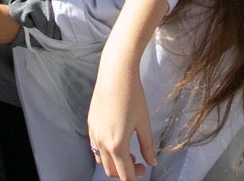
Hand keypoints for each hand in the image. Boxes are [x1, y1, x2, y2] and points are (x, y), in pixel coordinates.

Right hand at [88, 48, 154, 180]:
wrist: (116, 73)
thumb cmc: (132, 95)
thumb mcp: (144, 122)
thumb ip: (147, 146)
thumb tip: (152, 162)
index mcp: (117, 144)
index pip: (124, 174)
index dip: (135, 178)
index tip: (143, 173)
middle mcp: (102, 142)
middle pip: (111, 171)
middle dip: (125, 172)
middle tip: (139, 163)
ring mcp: (94, 134)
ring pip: (101, 161)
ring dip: (114, 163)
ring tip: (129, 152)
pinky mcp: (90, 125)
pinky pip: (95, 147)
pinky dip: (105, 152)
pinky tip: (117, 141)